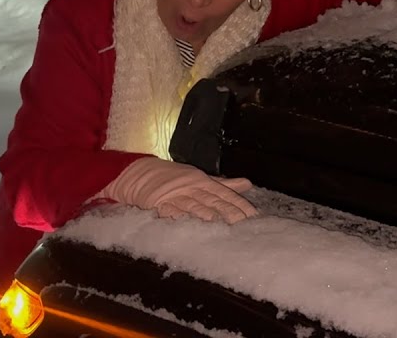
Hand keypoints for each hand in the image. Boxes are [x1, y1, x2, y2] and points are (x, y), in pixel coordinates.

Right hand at [101, 156, 258, 223]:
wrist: (142, 174)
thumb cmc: (176, 179)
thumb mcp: (202, 179)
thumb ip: (225, 184)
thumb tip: (248, 183)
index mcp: (203, 181)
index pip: (225, 194)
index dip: (239, 204)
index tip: (253, 216)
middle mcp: (191, 187)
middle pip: (212, 200)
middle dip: (227, 211)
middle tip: (241, 223)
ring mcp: (175, 195)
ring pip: (192, 204)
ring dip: (202, 213)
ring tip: (214, 221)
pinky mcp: (158, 203)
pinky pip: (168, 210)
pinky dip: (175, 215)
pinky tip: (182, 221)